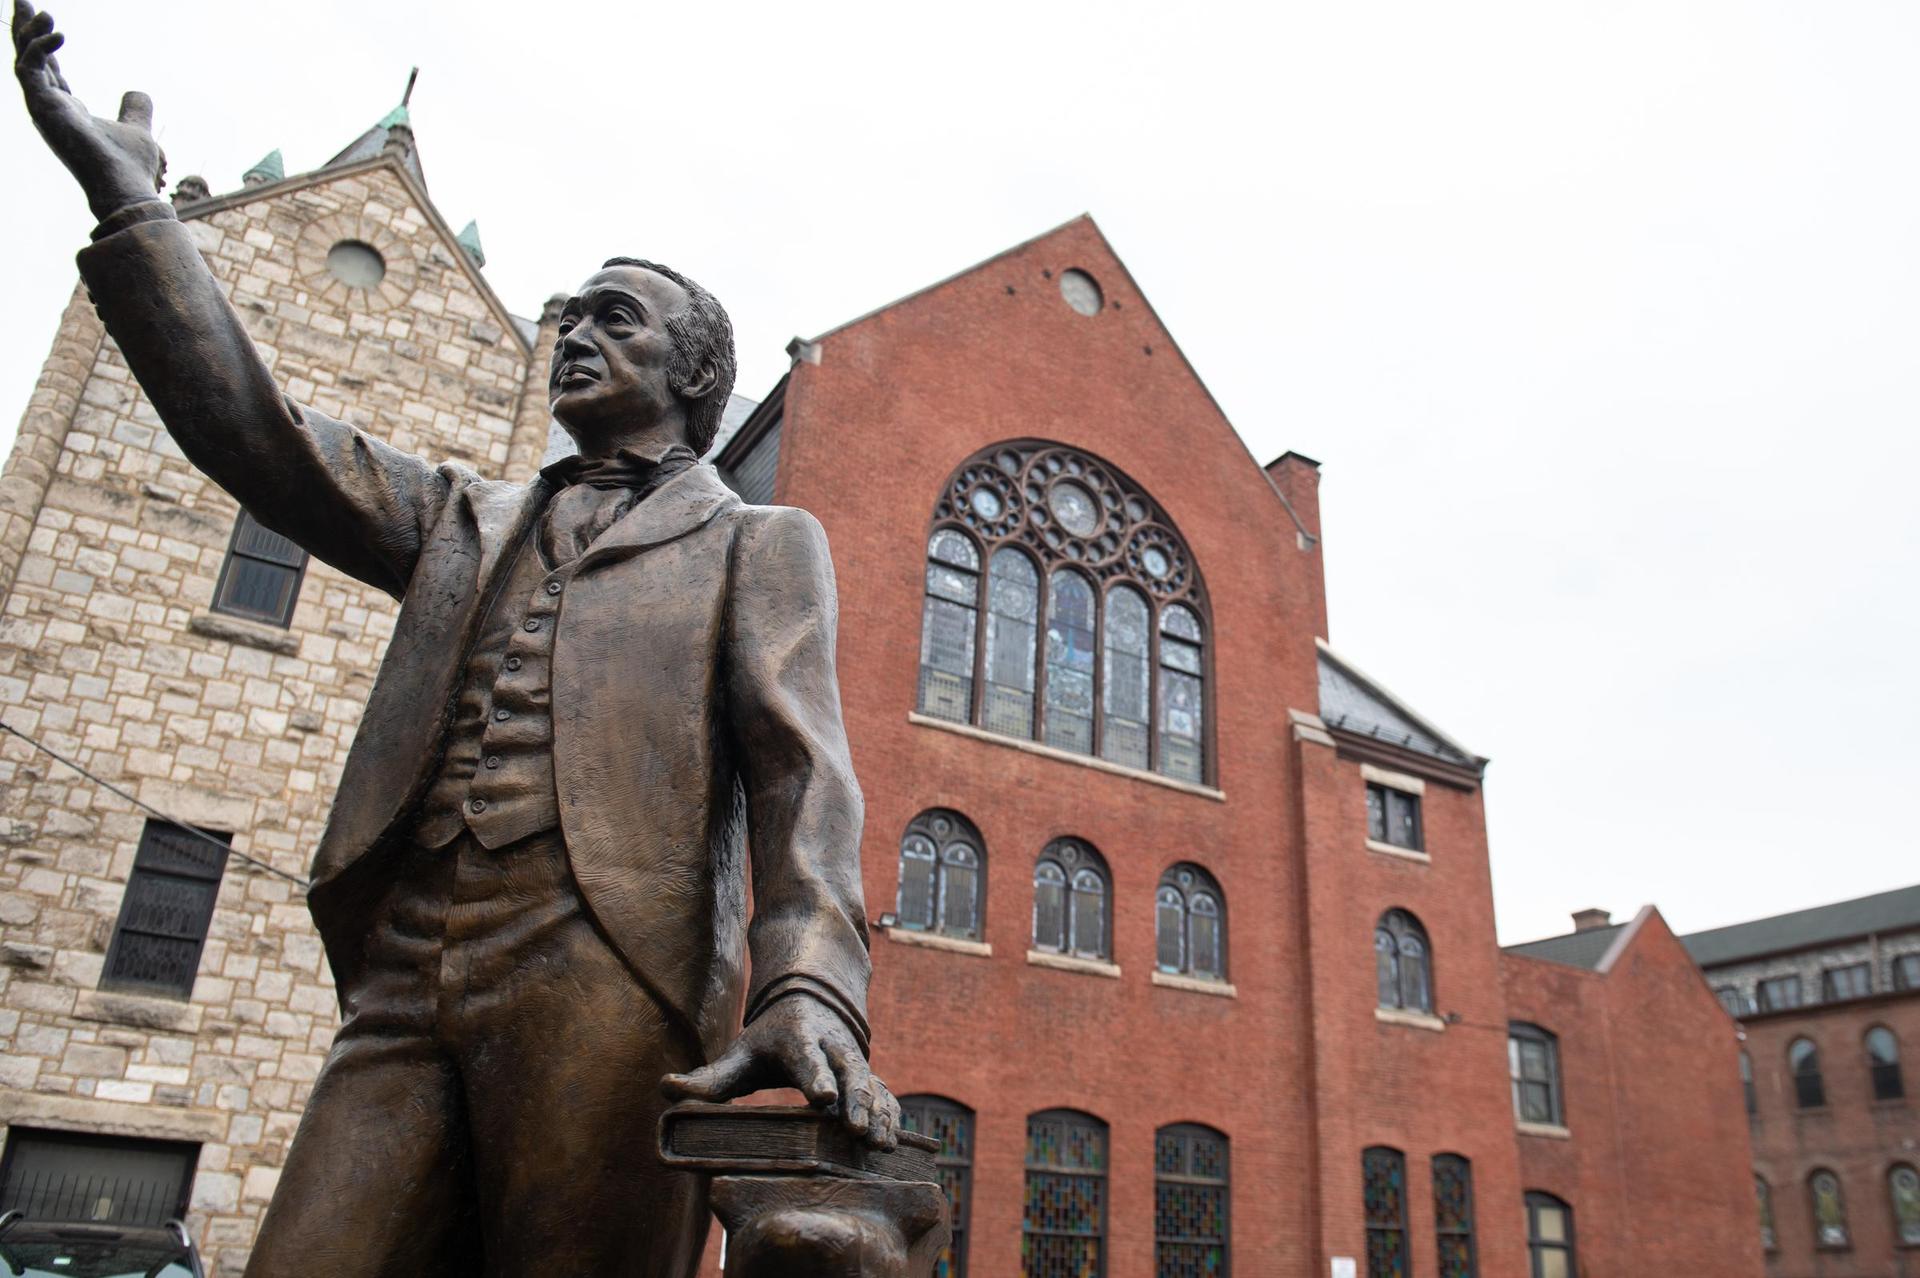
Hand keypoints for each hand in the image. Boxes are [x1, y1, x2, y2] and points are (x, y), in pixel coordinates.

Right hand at [13, 1, 165, 218]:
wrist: (127, 185)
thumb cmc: (130, 165)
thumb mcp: (135, 127)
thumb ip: (134, 109)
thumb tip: (137, 92)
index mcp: (67, 108)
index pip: (47, 68)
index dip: (43, 42)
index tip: (45, 16)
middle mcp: (50, 107)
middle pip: (28, 59)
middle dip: (24, 28)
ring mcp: (42, 107)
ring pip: (22, 59)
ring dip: (28, 32)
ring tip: (42, 9)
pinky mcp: (41, 107)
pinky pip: (29, 68)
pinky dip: (39, 47)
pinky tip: (59, 32)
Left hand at [662, 994, 900, 1149]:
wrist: (813, 1003)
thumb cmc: (769, 1039)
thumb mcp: (739, 1053)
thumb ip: (707, 1078)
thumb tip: (665, 1089)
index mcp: (798, 1038)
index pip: (806, 1058)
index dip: (815, 1077)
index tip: (823, 1098)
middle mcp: (831, 1047)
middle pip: (849, 1071)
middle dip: (855, 1100)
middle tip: (856, 1130)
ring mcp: (854, 1060)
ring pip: (872, 1083)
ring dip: (877, 1113)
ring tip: (880, 1144)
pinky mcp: (868, 1074)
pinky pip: (885, 1094)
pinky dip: (890, 1115)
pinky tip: (893, 1140)